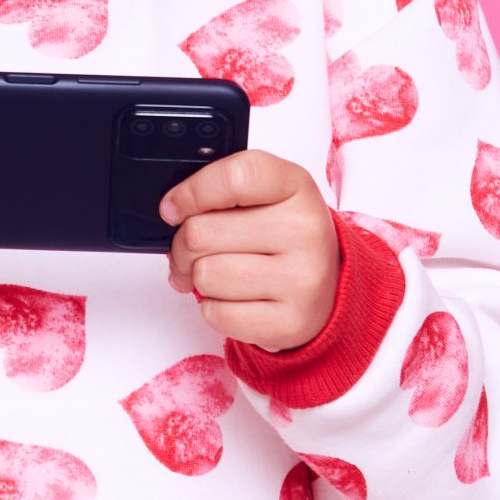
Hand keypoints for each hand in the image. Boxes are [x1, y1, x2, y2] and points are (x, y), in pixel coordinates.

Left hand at [156, 148, 340, 353]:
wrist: (327, 287)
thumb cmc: (284, 237)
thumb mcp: (265, 195)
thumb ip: (222, 190)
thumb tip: (172, 209)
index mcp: (297, 187)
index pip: (235, 178)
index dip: (191, 192)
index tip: (173, 208)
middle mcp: (306, 231)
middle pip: (201, 232)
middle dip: (183, 244)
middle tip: (194, 250)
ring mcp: (302, 280)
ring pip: (205, 275)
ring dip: (199, 278)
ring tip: (222, 275)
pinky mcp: (290, 322)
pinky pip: (216, 313)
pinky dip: (214, 308)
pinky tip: (238, 298)